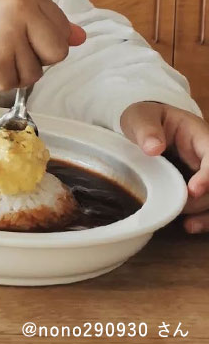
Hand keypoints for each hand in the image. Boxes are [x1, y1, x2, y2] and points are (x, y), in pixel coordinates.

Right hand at [0, 0, 86, 82]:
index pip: (63, 30)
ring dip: (14, 72)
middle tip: (12, 49)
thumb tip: (81, 38)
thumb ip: (48, 20)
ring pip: (34, 74)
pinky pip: (10, 84)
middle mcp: (21, 9)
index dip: (45, 41)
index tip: (24, 37)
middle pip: (57, 54)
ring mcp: (7, 35)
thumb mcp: (13, 4)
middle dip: (37, 59)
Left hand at [120, 102, 208, 232]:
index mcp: (199, 135)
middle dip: (204, 198)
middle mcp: (208, 156)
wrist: (146, 128)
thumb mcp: (140, 117)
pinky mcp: (200, 188)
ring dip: (207, 212)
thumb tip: (154, 148)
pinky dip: (205, 218)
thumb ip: (146, 130)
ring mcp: (206, 173)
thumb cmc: (146, 119)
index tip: (193, 190)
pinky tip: (191, 226)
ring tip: (187, 223)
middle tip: (180, 207)